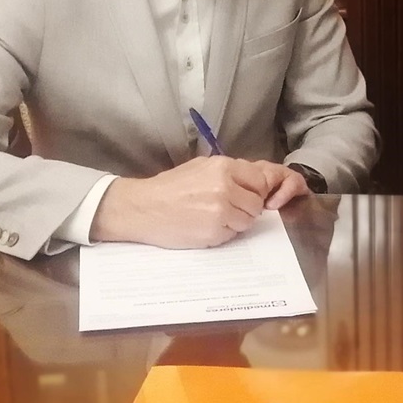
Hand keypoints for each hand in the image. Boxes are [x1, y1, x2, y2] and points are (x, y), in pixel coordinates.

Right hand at [92, 156, 283, 247]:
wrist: (142, 208)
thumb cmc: (169, 187)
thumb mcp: (201, 167)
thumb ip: (229, 172)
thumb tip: (253, 181)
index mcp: (223, 167)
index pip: (260, 181)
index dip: (255, 191)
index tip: (247, 195)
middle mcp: (225, 188)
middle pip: (256, 204)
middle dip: (246, 208)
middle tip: (229, 209)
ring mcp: (221, 211)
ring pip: (247, 221)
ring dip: (236, 222)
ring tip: (214, 218)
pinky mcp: (214, 232)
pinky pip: (232, 235)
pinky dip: (223, 233)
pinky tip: (206, 226)